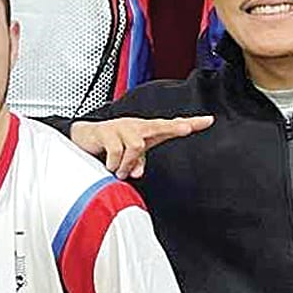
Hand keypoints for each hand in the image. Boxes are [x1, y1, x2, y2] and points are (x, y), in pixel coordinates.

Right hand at [68, 115, 213, 178]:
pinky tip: (110, 166)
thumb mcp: (129, 157)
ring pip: (136, 145)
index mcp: (147, 132)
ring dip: (128, 163)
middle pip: (160, 125)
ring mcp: (122, 127)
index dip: (191, 123)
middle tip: (187, 128)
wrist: (84, 138)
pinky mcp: (106, 131)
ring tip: (119, 171)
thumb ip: (138, 163)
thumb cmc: (112, 145)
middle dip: (174, 127)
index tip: (208, 120)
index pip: (171, 126)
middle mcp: (137, 127)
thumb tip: (137, 172)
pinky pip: (117, 151)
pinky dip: (114, 164)